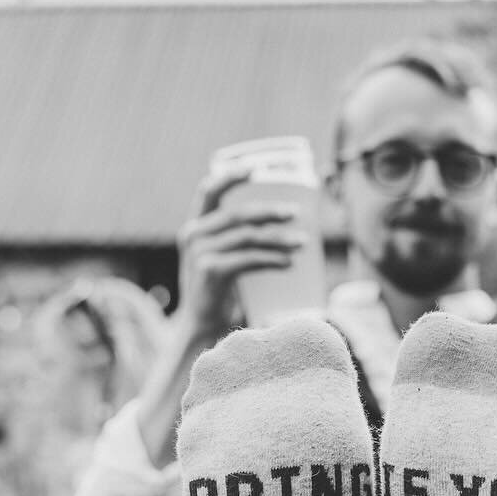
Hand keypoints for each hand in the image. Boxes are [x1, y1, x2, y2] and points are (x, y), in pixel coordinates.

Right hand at [177, 167, 308, 337]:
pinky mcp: (211, 270)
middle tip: (296, 214)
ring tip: (302, 243)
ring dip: (279, 239)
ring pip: (249, 237)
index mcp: (195, 227)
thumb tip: (281, 224)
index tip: (254, 168)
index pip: (208, 191)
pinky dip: (272, 259)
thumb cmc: (219, 292)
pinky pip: (249, 258)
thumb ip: (237, 240)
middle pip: (239, 214)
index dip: (230, 176)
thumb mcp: (221, 258)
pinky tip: (289, 263)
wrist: (201, 327)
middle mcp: (193, 234)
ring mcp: (200, 252)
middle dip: (271, 211)